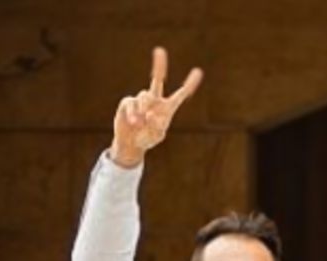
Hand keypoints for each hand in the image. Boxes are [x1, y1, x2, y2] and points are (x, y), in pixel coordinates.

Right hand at [109, 47, 201, 167]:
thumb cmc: (148, 138)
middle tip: (160, 50)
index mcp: (167, 108)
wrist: (131, 143)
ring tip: (140, 124)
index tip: (198, 71)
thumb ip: (157, 125)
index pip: (180, 94)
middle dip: (158, 66)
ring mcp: (141, 100)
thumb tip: (151, 114)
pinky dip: (133, 113)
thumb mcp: (157, 135)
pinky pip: (132, 103)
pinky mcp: (128, 102)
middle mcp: (155, 101)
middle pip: (157, 80)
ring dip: (143, 110)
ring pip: (144, 96)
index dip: (189, 84)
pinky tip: (134, 122)